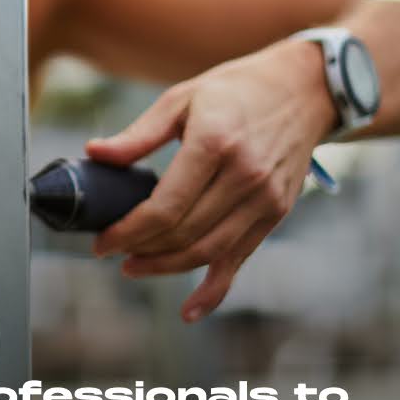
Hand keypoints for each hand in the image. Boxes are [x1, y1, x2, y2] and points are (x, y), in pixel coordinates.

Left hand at [84, 40, 336, 321]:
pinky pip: (240, 258)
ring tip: (135, 267)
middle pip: (183, 233)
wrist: (306, 89)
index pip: (164, 207)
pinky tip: (190, 311)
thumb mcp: (182, 99)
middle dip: (141, 250)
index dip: (128, 231)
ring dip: (167, 268)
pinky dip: (215, 290)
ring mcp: (264, 198)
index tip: (102, 242)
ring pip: (208, 251)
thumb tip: (94, 155)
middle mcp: (243, 176)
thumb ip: (138, 135)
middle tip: (113, 253)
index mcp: (214, 144)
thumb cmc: (235, 90)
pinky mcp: (275, 212)